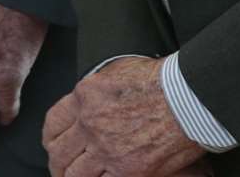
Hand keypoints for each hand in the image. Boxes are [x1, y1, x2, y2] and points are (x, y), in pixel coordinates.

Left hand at [42, 57, 203, 176]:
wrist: (189, 98)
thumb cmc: (161, 80)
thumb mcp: (116, 72)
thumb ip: (96, 92)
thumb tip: (89, 104)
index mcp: (85, 96)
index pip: (53, 122)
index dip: (50, 138)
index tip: (52, 144)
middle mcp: (89, 124)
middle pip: (59, 152)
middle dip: (57, 164)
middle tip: (60, 170)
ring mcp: (107, 149)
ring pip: (75, 174)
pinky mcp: (128, 170)